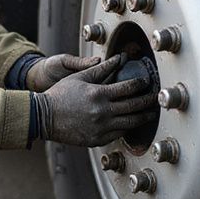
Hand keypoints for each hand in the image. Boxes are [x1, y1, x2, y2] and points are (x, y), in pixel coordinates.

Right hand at [34, 54, 158, 147]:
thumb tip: (118, 58)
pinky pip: (118, 135)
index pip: (128, 88)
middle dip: (147, 101)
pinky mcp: (97, 140)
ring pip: (129, 123)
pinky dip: (127, 129)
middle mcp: (102, 112)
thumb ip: (101, 69)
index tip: (147, 82)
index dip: (140, 84)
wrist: (43, 117)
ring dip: (142, 118)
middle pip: (133, 107)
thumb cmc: (60, 94)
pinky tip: (131, 124)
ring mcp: (100, 128)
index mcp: (98, 94)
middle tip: (156, 98)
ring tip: (150, 114)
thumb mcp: (79, 77)